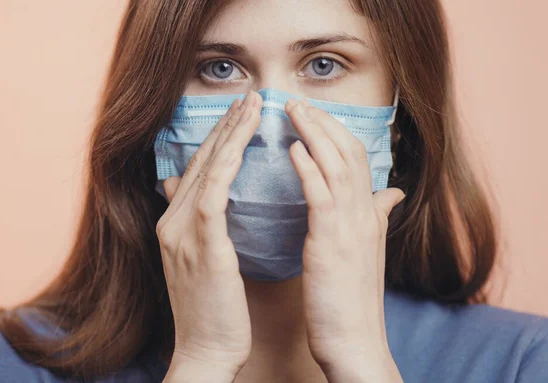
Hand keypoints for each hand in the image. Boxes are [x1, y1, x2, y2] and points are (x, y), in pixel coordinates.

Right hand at [157, 91, 262, 381]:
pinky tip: (244, 143)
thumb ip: (195, 225)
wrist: (206, 351)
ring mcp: (181, 233)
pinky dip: (228, 166)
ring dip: (229, 135)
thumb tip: (190, 193)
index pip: (199, 170)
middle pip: (201, 162)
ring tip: (252, 106)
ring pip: (207, 170)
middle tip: (249, 96)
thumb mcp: (199, 262)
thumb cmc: (214, 309)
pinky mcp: (200, 247)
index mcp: (174, 224)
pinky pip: (214, 196)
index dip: (219, 138)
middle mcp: (172, 222)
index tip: (241, 113)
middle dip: (226, 126)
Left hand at [285, 98, 403, 381]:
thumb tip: (392, 192)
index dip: (336, 131)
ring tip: (292, 109)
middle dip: (324, 121)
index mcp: (369, 216)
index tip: (312, 113)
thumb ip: (378, 216)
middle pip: (349, 152)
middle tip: (296, 99)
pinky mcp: (332, 245)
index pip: (357, 158)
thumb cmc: (350, 300)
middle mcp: (365, 215)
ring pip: (338, 166)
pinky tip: (294, 149)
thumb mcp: (366, 252)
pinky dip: (309, 169)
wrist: (354, 342)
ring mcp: (351, 228)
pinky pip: (322, 197)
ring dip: (315, 133)